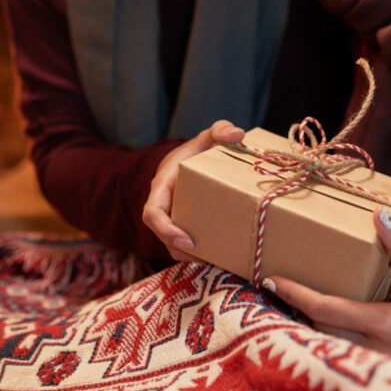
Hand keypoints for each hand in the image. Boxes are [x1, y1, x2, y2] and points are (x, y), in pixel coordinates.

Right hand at [141, 120, 244, 260]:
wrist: (189, 162)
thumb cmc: (196, 151)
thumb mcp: (206, 137)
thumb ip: (219, 130)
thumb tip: (238, 134)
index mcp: (162, 188)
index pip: (152, 214)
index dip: (166, 230)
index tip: (187, 240)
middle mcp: (164, 207)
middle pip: (163, 236)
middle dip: (181, 250)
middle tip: (206, 257)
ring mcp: (172, 220)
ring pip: (174, 246)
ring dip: (192, 256)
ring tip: (217, 260)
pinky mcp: (184, 228)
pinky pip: (187, 246)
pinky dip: (201, 254)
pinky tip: (222, 257)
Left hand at [264, 208, 390, 377]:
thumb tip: (380, 216)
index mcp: (384, 323)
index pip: (326, 309)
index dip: (294, 294)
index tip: (271, 279)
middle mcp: (373, 348)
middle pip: (316, 329)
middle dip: (292, 309)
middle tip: (272, 285)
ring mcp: (374, 365)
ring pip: (326, 345)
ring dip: (305, 324)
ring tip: (285, 300)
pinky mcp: (377, 370)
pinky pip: (341, 354)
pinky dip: (324, 336)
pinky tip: (315, 320)